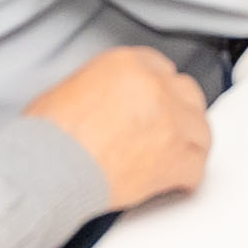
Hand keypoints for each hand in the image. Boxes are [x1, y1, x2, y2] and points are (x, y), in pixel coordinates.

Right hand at [26, 44, 214, 210]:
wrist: (48, 169)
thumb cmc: (47, 139)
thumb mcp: (68, 90)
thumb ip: (102, 89)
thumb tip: (108, 104)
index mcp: (127, 65)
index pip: (162, 69)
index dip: (161, 92)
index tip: (159, 105)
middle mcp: (154, 87)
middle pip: (189, 95)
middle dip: (181, 114)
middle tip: (171, 132)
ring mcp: (170, 121)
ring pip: (200, 132)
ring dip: (189, 147)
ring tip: (177, 160)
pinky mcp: (175, 157)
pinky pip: (197, 168)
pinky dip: (187, 179)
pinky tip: (177, 183)